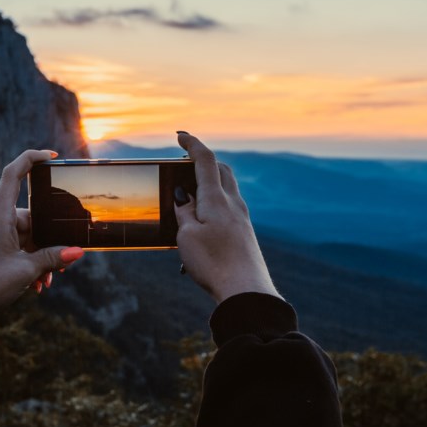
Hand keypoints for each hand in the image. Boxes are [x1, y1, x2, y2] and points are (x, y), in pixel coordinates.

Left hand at [0, 149, 84, 324]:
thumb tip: (78, 251)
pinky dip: (25, 259)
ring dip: (37, 257)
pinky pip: (12, 244)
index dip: (31, 159)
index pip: (13, 175)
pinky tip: (34, 282)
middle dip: (47, 243)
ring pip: (23, 236)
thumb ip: (53, 258)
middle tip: (60, 268)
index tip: (50, 156)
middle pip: (30, 218)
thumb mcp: (25, 271)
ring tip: (44, 282)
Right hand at [174, 132, 280, 304]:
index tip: (180, 135)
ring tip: (188, 197)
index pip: (205, 160)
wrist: (246, 291)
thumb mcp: (187, 235)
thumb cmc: (214, 263)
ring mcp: (242, 218)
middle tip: (184, 164)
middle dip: (203, 162)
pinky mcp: (244, 233)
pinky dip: (214, 204)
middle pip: (221, 170)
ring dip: (209, 184)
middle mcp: (233, 203)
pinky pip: (229, 208)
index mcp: (216, 198)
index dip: (192, 144)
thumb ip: (184, 212)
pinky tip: (202, 222)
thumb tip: (184, 196)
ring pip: (226, 189)